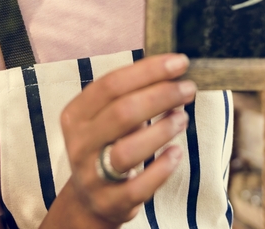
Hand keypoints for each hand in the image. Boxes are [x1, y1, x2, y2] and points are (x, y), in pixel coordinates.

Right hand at [55, 54, 195, 226]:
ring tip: (183, 118)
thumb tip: (173, 69)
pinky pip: (139, 186)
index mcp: (76, 114)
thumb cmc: (108, 145)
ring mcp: (92, 174)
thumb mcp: (106, 118)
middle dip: (161, 96)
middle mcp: (80, 143)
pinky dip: (161, 168)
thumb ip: (131, 95)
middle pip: (122, 112)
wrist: (89, 198)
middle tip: (188, 89)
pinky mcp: (110, 201)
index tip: (179, 62)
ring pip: (127, 150)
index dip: (148, 71)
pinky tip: (176, 153)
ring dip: (162, 130)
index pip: (111, 84)